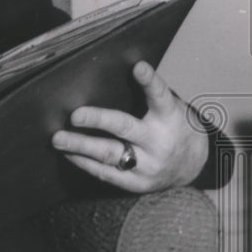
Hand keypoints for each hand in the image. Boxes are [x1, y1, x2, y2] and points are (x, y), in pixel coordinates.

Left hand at [50, 61, 207, 192]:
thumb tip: (117, 71)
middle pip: (125, 128)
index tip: (138, 67)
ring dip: (80, 146)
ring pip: (109, 154)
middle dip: (98, 120)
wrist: (193, 166)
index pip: (160, 96)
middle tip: (74, 115)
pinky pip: (106, 174)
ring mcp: (148, 165)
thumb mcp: (170, 108)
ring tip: (58, 139)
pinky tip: (69, 154)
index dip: (150, 81)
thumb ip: (149, 95)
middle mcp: (159, 142)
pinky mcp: (138, 183)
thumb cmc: (173, 128)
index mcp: (170, 118)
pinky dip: (85, 163)